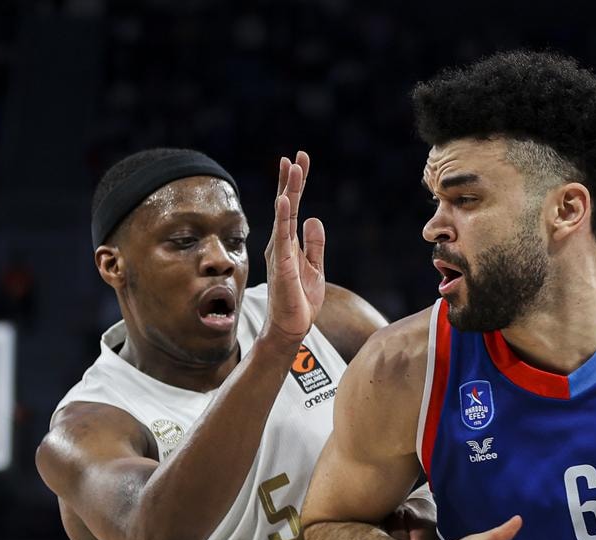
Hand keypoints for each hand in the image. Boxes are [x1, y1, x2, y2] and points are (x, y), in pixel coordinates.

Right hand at [262, 151, 325, 346]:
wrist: (291, 327)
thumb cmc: (300, 300)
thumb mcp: (315, 267)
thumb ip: (315, 244)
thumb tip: (315, 219)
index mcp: (289, 243)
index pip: (293, 207)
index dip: (296, 184)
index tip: (300, 161)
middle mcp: (281, 244)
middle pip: (286, 205)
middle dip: (291, 180)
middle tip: (296, 156)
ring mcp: (280, 253)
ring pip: (283, 215)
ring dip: (288, 190)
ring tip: (291, 167)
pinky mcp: (283, 265)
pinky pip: (283, 237)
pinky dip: (284, 217)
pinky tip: (285, 199)